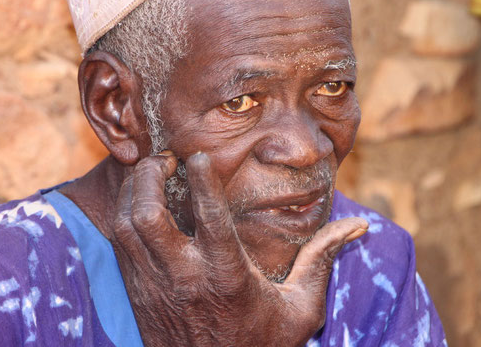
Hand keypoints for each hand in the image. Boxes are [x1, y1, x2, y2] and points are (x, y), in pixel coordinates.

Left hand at [111, 151, 367, 346]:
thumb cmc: (262, 346)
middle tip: (165, 158)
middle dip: (150, 176)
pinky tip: (140, 201)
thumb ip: (322, 260)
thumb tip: (360, 228)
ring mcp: (156, 286)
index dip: (203, 178)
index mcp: (226, 277)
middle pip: (150, 215)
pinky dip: (124, 214)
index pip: (210, 217)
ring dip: (134, 191)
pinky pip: (120, 244)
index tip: (199, 154)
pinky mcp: (138, 293)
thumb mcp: (301, 308)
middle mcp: (184, 278)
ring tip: (150, 173)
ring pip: (127, 226)